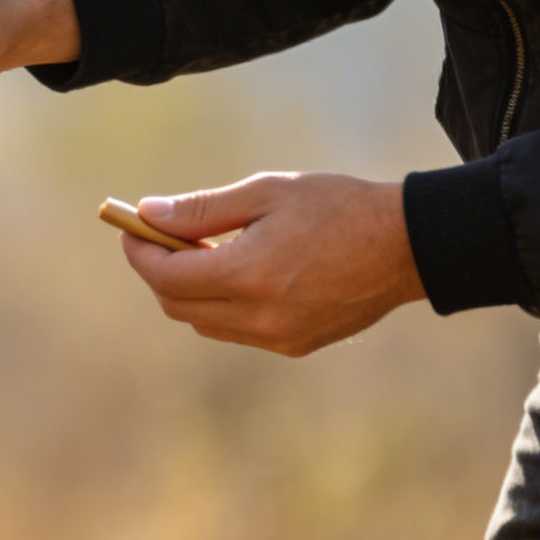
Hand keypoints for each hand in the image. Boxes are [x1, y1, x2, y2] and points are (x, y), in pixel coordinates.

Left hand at [121, 172, 426, 356]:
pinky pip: (236, 331)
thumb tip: (148, 214)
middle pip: (177, 305)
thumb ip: (202, 209)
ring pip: (204, 322)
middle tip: (158, 237)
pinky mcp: (295, 346)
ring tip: (201, 251)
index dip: (141, 253)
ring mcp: (277, 337)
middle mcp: (258, 316)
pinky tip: (237, 274)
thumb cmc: (337, 207)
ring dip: (188, 291)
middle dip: (158, 272)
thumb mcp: (267, 193)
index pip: (167, 277)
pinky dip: (220, 305)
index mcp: (248, 275)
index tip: (131, 228)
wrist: (408, 245)